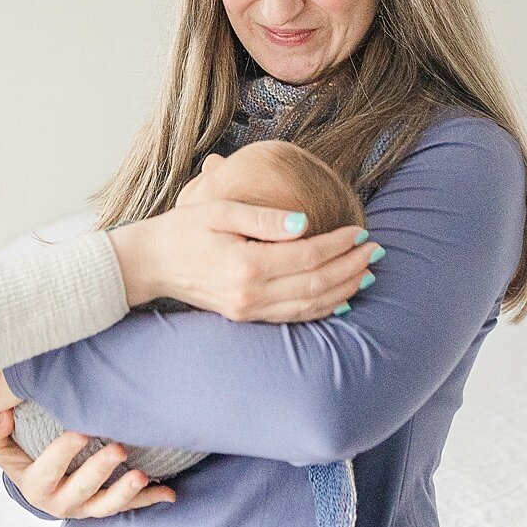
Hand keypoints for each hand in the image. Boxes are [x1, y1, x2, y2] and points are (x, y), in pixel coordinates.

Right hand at [0, 409, 176, 518]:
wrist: (36, 481)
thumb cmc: (19, 454)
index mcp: (35, 486)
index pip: (47, 472)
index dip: (62, 454)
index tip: (80, 431)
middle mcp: (61, 502)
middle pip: (82, 490)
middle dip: (100, 470)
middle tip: (118, 447)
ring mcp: (85, 507)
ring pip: (107, 505)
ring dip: (126, 492)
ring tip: (143, 475)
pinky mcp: (104, 506)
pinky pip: (129, 507)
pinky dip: (150, 500)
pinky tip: (170, 493)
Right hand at [109, 201, 378, 323]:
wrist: (152, 262)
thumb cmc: (185, 228)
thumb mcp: (220, 210)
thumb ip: (264, 217)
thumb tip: (306, 223)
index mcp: (247, 265)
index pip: (308, 256)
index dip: (339, 244)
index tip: (360, 231)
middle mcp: (251, 294)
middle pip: (316, 284)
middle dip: (350, 268)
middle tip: (375, 251)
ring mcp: (249, 310)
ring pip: (309, 305)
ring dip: (342, 290)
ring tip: (366, 272)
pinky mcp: (246, 316)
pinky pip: (293, 317)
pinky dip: (321, 308)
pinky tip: (339, 298)